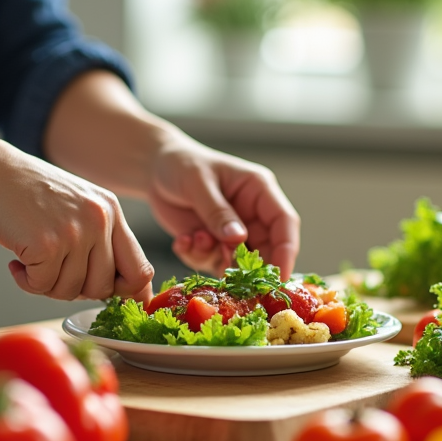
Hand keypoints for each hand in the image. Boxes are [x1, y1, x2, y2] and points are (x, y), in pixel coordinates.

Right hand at [0, 139, 153, 301]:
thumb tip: (128, 291)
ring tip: (30, 258)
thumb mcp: (76, 205)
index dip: (127, 293)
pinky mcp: (46, 244)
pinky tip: (16, 260)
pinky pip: (41, 287)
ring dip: (46, 285)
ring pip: (71, 291)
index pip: (141, 270)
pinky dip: (25, 281)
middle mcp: (100, 220)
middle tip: (51, 270)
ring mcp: (74, 232)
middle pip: (104, 288)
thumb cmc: (24, 191)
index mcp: (111, 211)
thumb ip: (101, 241)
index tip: (107, 299)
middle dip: (76, 289)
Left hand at [146, 138, 299, 278]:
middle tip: (231, 275)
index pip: (284, 222)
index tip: (279, 276)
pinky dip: (197, 258)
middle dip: (249, 266)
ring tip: (194, 239)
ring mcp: (233, 231)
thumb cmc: (181, 164)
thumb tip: (239, 239)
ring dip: (215, 259)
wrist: (155, 169)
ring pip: (238, 262)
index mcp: (258, 190)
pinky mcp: (214, 243)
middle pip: (267, 250)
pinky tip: (182, 241)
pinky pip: (212, 262)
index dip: (286, 250)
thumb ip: (218, 212)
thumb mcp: (198, 183)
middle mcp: (251, 213)